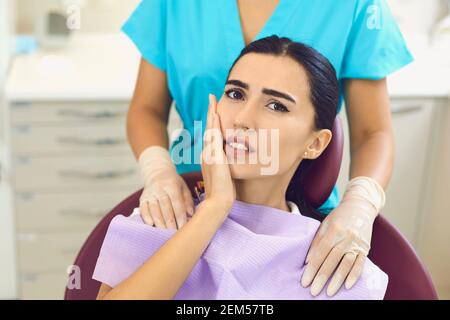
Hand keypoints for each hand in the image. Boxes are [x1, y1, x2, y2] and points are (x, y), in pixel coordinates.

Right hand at [138, 146, 194, 229]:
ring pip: (154, 209)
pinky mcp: (142, 198)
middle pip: (165, 207)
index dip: (180, 215)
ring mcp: (150, 194)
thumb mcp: (183, 187)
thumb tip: (190, 214)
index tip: (184, 226)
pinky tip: (151, 225)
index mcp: (172, 186)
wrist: (157, 172)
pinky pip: (143, 209)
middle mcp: (159, 189)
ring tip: (164, 232)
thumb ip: (187, 200)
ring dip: (159, 222)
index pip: (176, 202)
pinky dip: (146, 217)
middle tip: (175, 233)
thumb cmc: (173, 183)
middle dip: (170, 222)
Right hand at [200, 94, 234, 209]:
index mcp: (210, 156)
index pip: (211, 135)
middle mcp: (207, 153)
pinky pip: (213, 136)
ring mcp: (209, 154)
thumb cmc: (224, 191)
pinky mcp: (214, 156)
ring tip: (212, 100)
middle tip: (211, 97)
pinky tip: (215, 114)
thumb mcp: (224, 175)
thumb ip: (224, 166)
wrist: (219, 202)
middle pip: (208, 128)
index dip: (212, 121)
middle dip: (210, 112)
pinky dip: (213, 125)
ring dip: (211, 114)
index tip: (214, 109)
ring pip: (209, 129)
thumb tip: (229, 161)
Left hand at [300, 197, 376, 295]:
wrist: (360, 207)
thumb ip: (316, 242)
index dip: (312, 268)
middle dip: (322, 277)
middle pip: (332, 260)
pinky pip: (360, 264)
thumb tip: (307, 261)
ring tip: (329, 292)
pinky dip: (354, 276)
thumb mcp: (324, 224)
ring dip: (337, 280)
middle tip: (314, 291)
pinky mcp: (366, 248)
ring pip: (346, 264)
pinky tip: (347, 286)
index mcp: (334, 230)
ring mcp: (357, 243)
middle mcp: (346, 237)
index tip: (305, 281)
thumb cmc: (338, 216)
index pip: (320, 252)